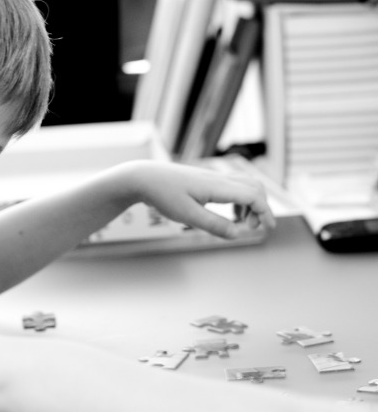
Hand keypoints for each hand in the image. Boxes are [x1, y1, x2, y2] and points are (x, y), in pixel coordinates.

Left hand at [130, 161, 275, 238]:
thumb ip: (214, 225)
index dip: (265, 212)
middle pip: (255, 187)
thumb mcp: (187, 215)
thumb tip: (238, 234)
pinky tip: (230, 214)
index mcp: (217, 186)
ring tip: (242, 223)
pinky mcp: (206, 179)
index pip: (253, 195)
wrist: (144, 178)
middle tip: (255, 228)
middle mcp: (219, 178)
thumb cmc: (163, 195)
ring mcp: (213, 177)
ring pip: (246, 184)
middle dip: (262, 208)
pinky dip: (240, 199)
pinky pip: (234, 185)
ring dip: (251, 203)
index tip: (268, 228)